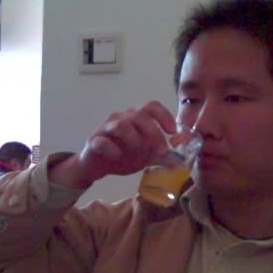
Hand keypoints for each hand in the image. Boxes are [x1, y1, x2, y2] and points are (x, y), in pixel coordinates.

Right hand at [51, 101, 176, 187]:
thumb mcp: (144, 156)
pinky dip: (113, 150)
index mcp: (135, 117)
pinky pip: (102, 142)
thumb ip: (159, 155)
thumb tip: (179, 161)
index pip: (152, 106)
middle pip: (140, 115)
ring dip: (134, 140)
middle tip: (162, 151)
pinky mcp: (93, 141)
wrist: (95, 166)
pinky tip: (118, 158)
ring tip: (139, 155)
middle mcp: (121, 117)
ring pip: (121, 125)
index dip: (164, 116)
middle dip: (154, 133)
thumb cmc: (121, 156)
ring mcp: (105, 128)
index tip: (172, 132)